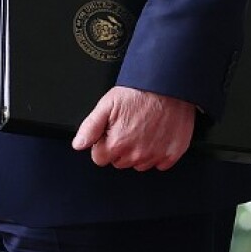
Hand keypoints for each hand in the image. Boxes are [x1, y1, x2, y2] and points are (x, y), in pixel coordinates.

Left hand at [72, 85, 196, 171]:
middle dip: (119, 148)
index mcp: (118, 143)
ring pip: (138, 164)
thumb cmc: (139, 92)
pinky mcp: (171, 155)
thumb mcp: (107, 104)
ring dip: (138, 152)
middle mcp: (137, 154)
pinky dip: (157, 153)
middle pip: (119, 162)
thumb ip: (90, 127)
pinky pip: (159, 164)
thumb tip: (78, 144)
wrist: (167, 87)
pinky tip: (155, 136)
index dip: (102, 144)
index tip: (109, 133)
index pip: (100, 158)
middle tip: (127, 127)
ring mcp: (156, 156)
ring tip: (142, 129)